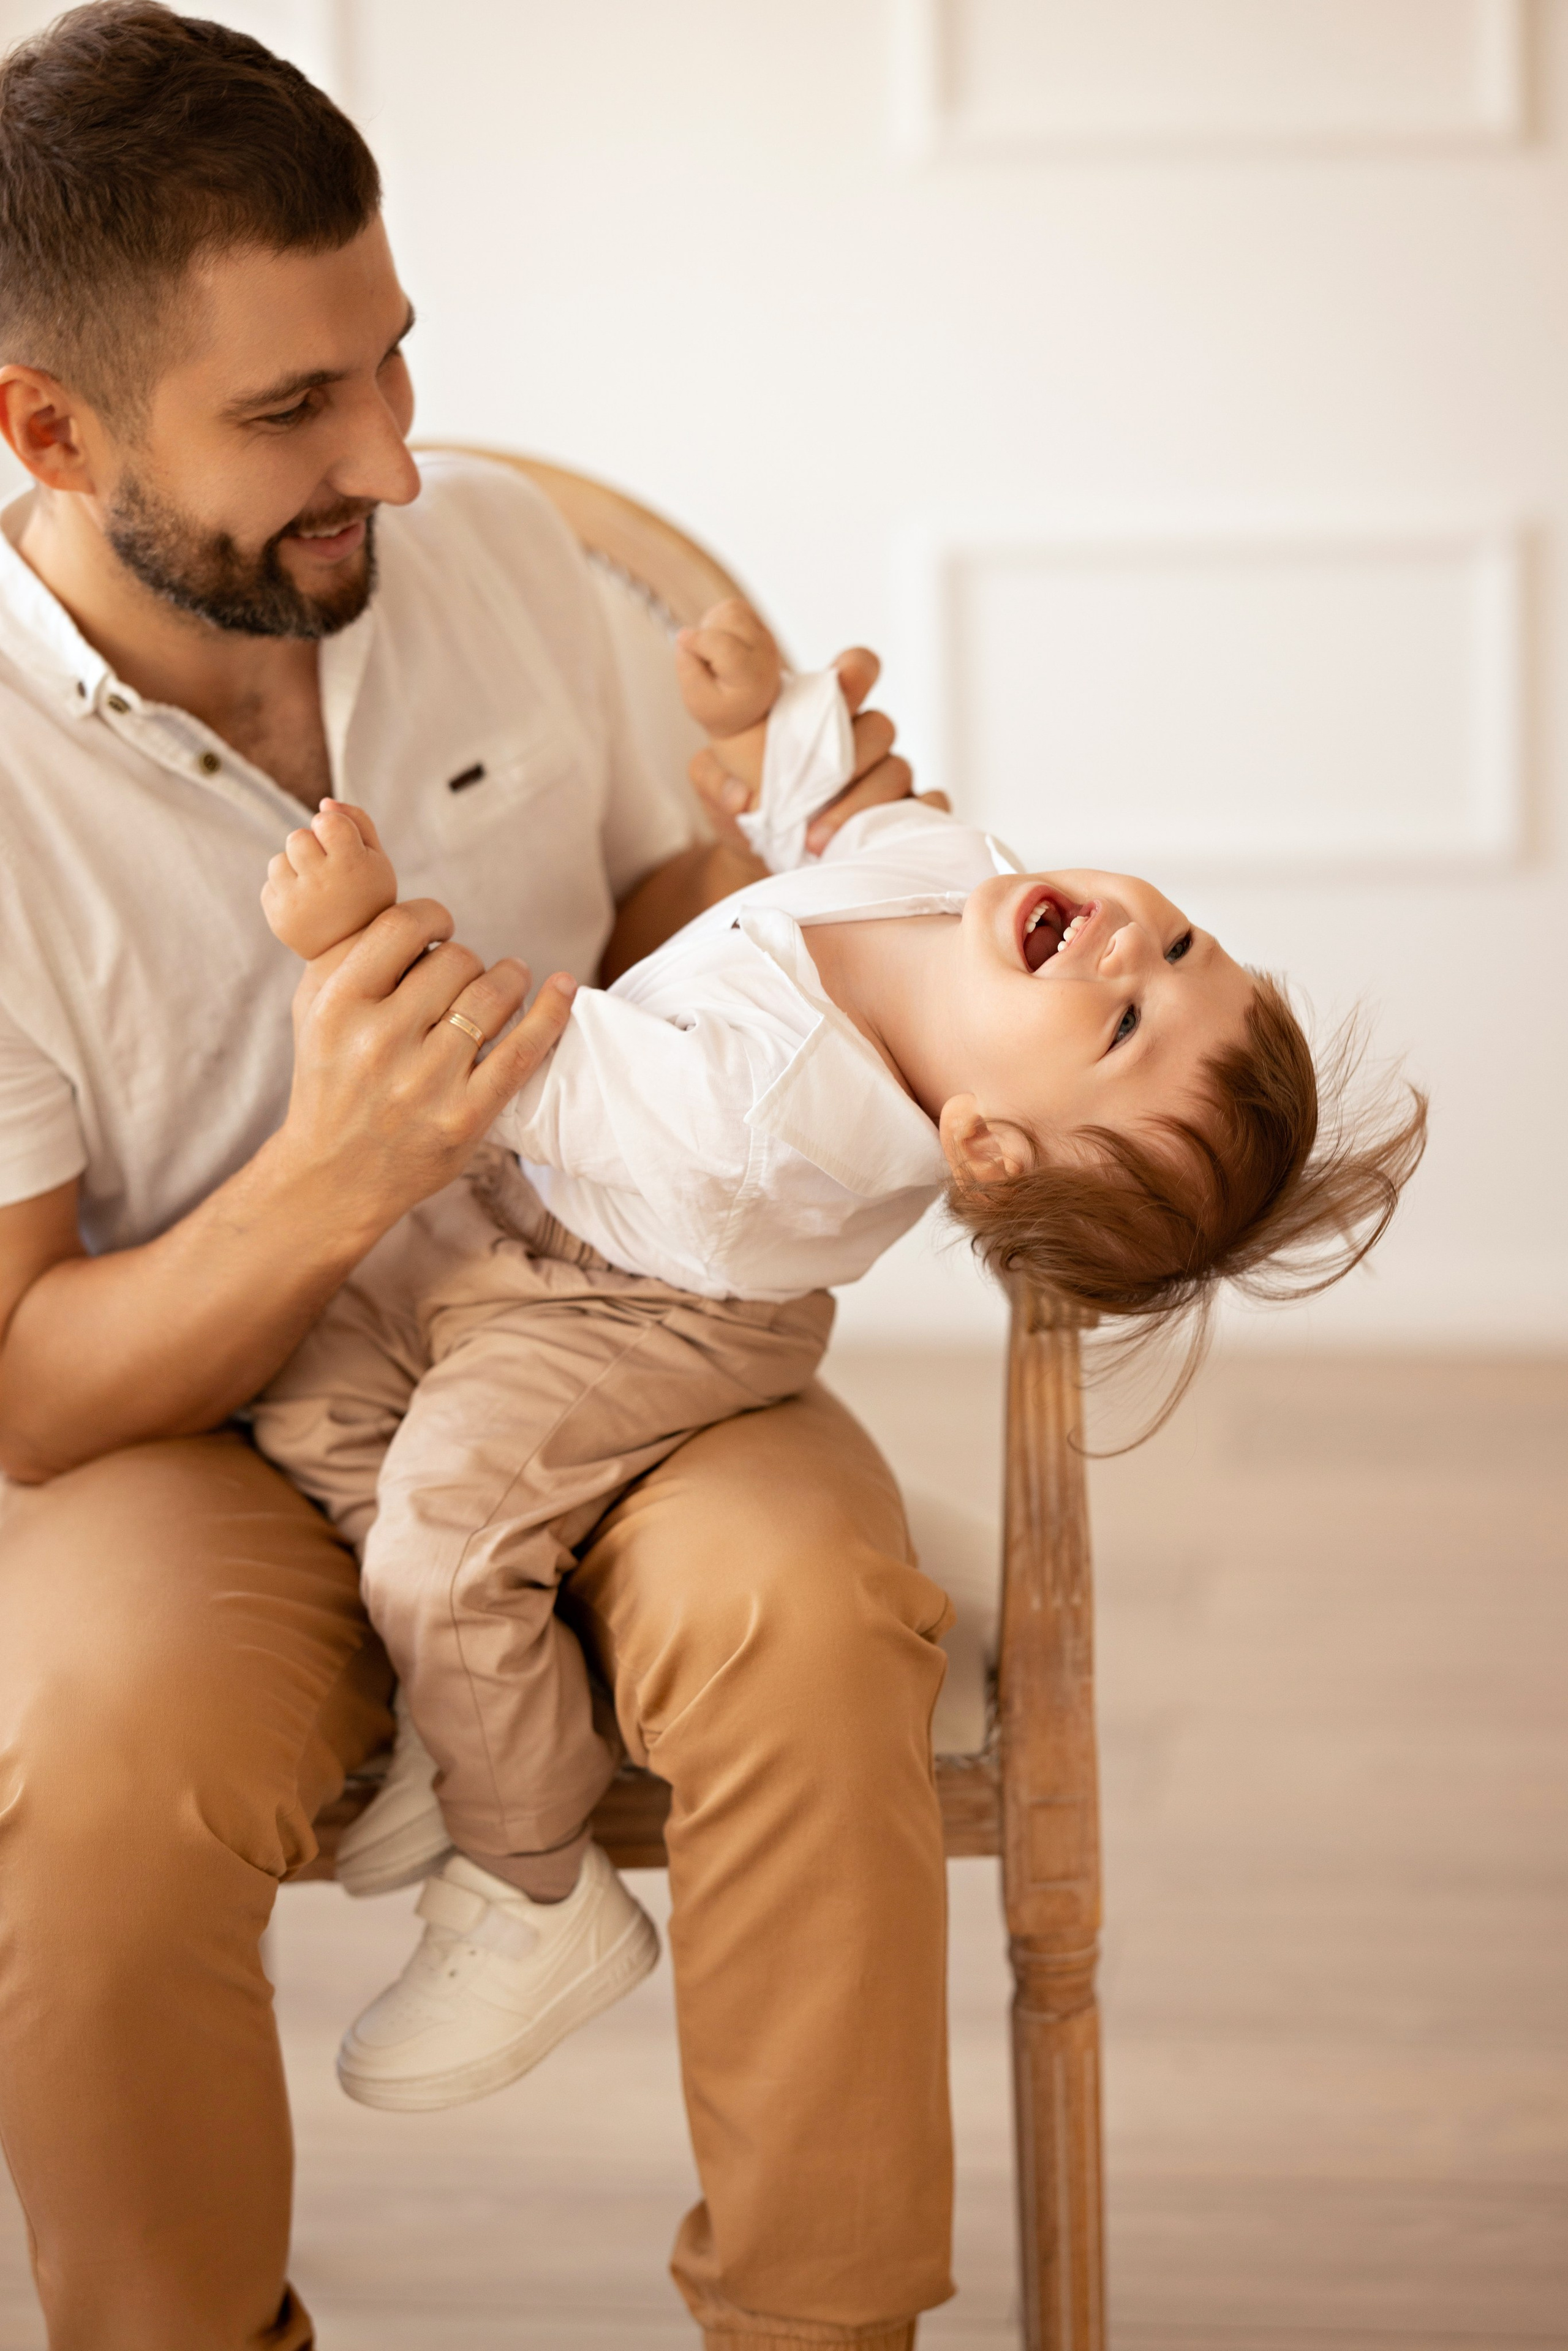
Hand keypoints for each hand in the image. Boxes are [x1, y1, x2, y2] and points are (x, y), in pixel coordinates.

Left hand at [262, 797, 398, 961]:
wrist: (354, 953)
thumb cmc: (369, 897)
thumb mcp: (377, 859)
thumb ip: (357, 822)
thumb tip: (323, 801)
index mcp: (353, 865)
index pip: (326, 821)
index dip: (330, 826)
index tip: (338, 842)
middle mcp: (323, 883)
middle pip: (296, 837)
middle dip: (308, 846)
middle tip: (326, 868)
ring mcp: (298, 902)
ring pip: (278, 861)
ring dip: (293, 869)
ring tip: (315, 889)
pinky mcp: (279, 918)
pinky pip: (270, 885)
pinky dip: (285, 891)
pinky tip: (305, 905)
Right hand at [277, 897, 576, 1237]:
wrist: (334, 1174)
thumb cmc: (330, 1078)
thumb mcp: (314, 1009)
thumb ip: (349, 952)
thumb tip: (408, 906)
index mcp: (339, 1006)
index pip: (403, 927)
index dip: (433, 916)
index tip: (442, 928)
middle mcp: (380, 1041)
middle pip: (455, 960)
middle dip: (468, 959)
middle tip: (466, 975)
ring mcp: (426, 1082)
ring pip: (493, 995)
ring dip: (511, 978)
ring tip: (509, 981)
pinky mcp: (464, 1117)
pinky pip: (522, 1050)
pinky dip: (551, 1012)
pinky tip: (562, 988)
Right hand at [675, 597, 781, 738]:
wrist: (748, 711)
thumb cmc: (721, 708)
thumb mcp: (698, 702)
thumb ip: (688, 671)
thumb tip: (684, 637)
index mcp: (752, 678)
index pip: (726, 647)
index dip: (699, 640)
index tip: (682, 641)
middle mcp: (765, 654)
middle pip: (731, 621)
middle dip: (706, 632)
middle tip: (702, 656)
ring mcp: (765, 638)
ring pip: (733, 610)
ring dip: (712, 624)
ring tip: (709, 649)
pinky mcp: (760, 627)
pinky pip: (734, 608)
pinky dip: (719, 618)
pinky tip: (716, 639)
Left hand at [689, 646, 948, 855]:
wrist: (759, 863)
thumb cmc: (745, 811)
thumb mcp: (716, 789)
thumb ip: (713, 777)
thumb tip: (738, 793)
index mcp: (823, 716)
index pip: (856, 670)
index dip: (857, 670)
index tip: (840, 680)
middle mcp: (862, 740)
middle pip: (880, 726)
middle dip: (851, 758)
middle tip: (810, 798)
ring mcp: (888, 778)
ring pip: (899, 770)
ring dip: (864, 801)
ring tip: (818, 841)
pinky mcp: (905, 817)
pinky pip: (929, 809)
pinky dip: (917, 818)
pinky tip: (883, 838)